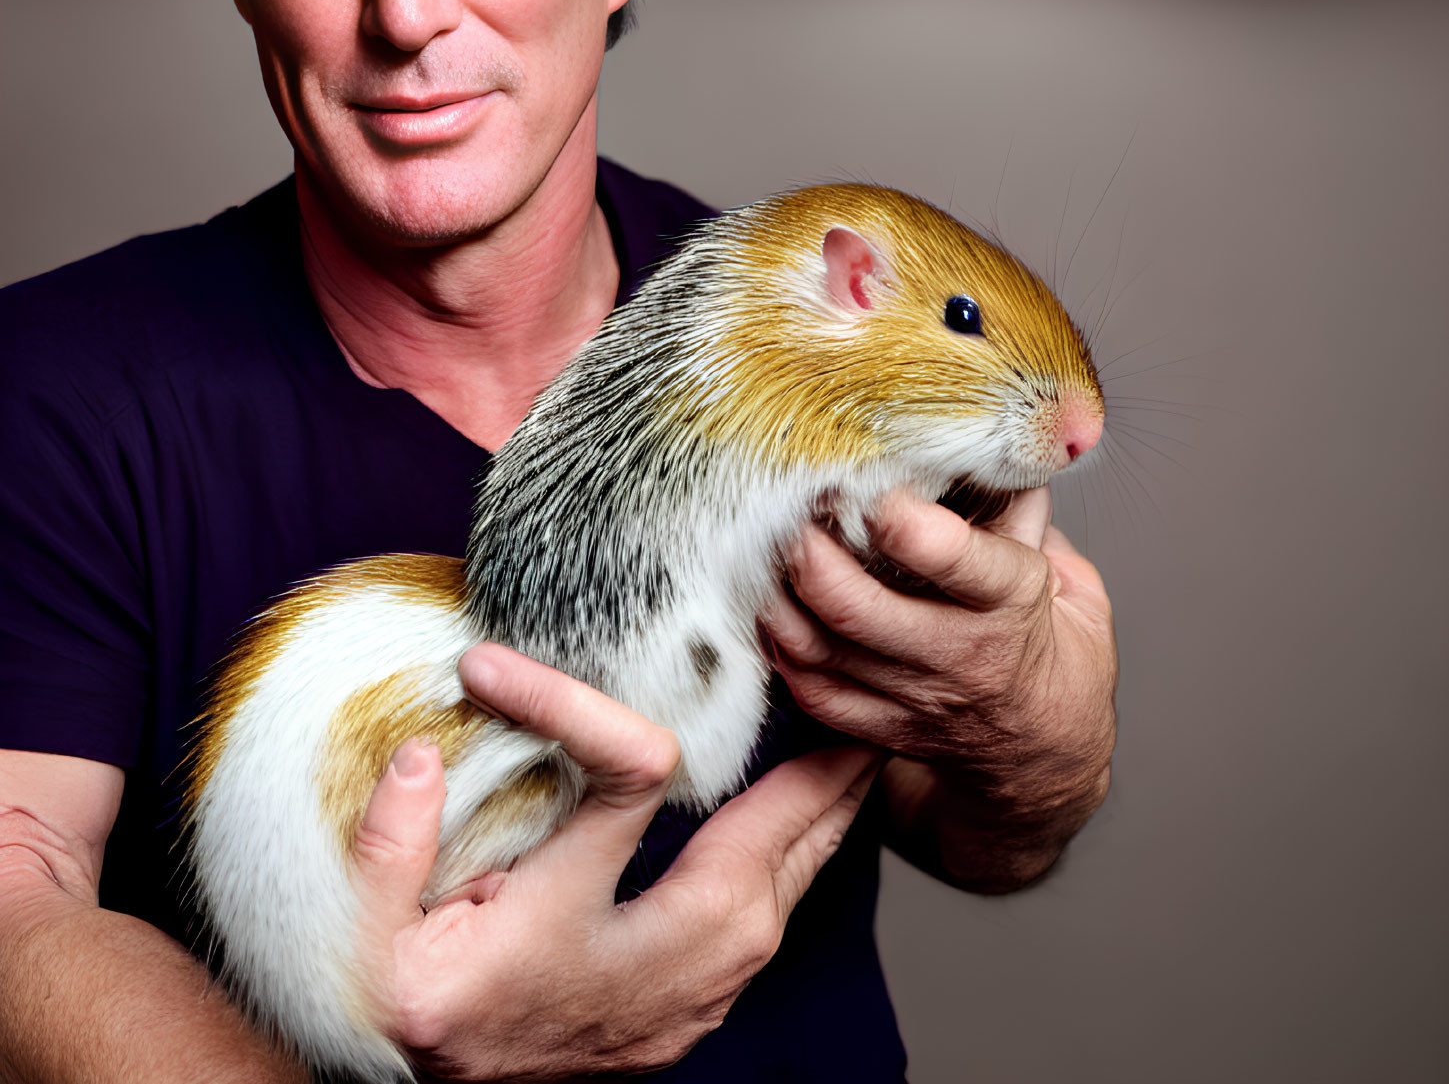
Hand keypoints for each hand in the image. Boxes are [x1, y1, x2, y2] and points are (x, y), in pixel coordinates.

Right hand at [350, 643, 882, 1080]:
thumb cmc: (405, 1011)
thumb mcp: (361, 942)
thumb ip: (380, 853)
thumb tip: (419, 758)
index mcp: (549, 940)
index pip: (617, 787)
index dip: (571, 707)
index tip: (499, 665)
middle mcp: (635, 981)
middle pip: (755, 864)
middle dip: (812, 789)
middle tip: (860, 719)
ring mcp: (672, 1011)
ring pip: (779, 908)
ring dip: (818, 830)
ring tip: (852, 767)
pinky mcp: (682, 1019)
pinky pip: (766, 933)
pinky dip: (794, 872)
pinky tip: (803, 837)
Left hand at [763, 487, 1116, 888]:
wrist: (1047, 752)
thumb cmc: (1050, 645)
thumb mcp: (1065, 575)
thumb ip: (1020, 511)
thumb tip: (978, 441)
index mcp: (1011, 604)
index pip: (959, 562)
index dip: (907, 523)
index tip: (874, 484)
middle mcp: (956, 656)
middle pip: (860, 609)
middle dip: (811, 555)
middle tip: (788, 506)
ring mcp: (912, 698)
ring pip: (821, 650)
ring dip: (779, 595)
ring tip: (762, 547)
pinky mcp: (878, 726)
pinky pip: (810, 689)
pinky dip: (780, 644)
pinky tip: (771, 604)